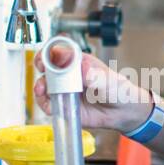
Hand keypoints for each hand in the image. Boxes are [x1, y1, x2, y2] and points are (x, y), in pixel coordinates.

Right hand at [32, 45, 152, 132]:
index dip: (50, 51)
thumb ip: (97, 76)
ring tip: (42, 89)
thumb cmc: (119, 90)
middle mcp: (69, 75)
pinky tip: (49, 104)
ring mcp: (65, 90)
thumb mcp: (110, 81)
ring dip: (40, 86)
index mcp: (79, 62)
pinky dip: (45, 103)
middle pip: (48, 65)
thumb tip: (84, 69)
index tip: (47, 55)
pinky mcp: (64, 105)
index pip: (60, 51)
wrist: (123, 112)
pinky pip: (49, 103)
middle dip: (41, 65)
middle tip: (41, 69)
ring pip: (45, 84)